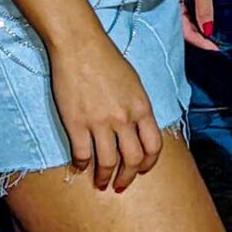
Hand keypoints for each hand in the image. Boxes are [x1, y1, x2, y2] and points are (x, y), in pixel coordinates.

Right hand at [46, 27, 163, 191]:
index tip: (142, 170)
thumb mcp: (134, 83)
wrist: (80, 46)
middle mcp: (125, 119)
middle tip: (120, 185)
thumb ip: (138, 107)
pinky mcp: (77, 124)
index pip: (154, 146)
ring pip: (108, 162)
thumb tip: (138, 128)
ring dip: (104, 178)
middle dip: (128, 177)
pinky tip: (79, 167)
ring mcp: (100, 123)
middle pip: (133, 159)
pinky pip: (82, 154)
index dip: (150, 163)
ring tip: (100, 183)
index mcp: (142, 108)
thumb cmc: (107, 60)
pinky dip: (81, 165)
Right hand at [182, 0, 216, 52]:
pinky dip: (193, 9)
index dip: (201, 41)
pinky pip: (182, 2)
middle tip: (217, 41)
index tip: (217, 48)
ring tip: (214, 29)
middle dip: (199, 35)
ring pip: (182, 15)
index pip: (184, 30)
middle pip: (182, 24)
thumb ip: (204, 7)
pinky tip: (202, 11)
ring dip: (197, 23)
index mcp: (168, 1)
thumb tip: (209, 30)